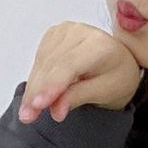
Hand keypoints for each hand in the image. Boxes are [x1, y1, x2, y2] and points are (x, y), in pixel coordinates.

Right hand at [17, 21, 143, 122]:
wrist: (119, 61)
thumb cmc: (116, 76)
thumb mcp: (104, 92)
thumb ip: (78, 97)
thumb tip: (55, 110)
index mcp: (100, 44)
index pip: (69, 65)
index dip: (51, 85)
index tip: (37, 105)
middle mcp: (80, 32)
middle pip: (51, 65)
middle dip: (36, 92)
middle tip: (27, 116)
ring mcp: (65, 30)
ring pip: (41, 63)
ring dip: (32, 88)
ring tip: (28, 112)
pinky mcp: (53, 34)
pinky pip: (39, 59)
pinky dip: (36, 78)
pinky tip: (36, 94)